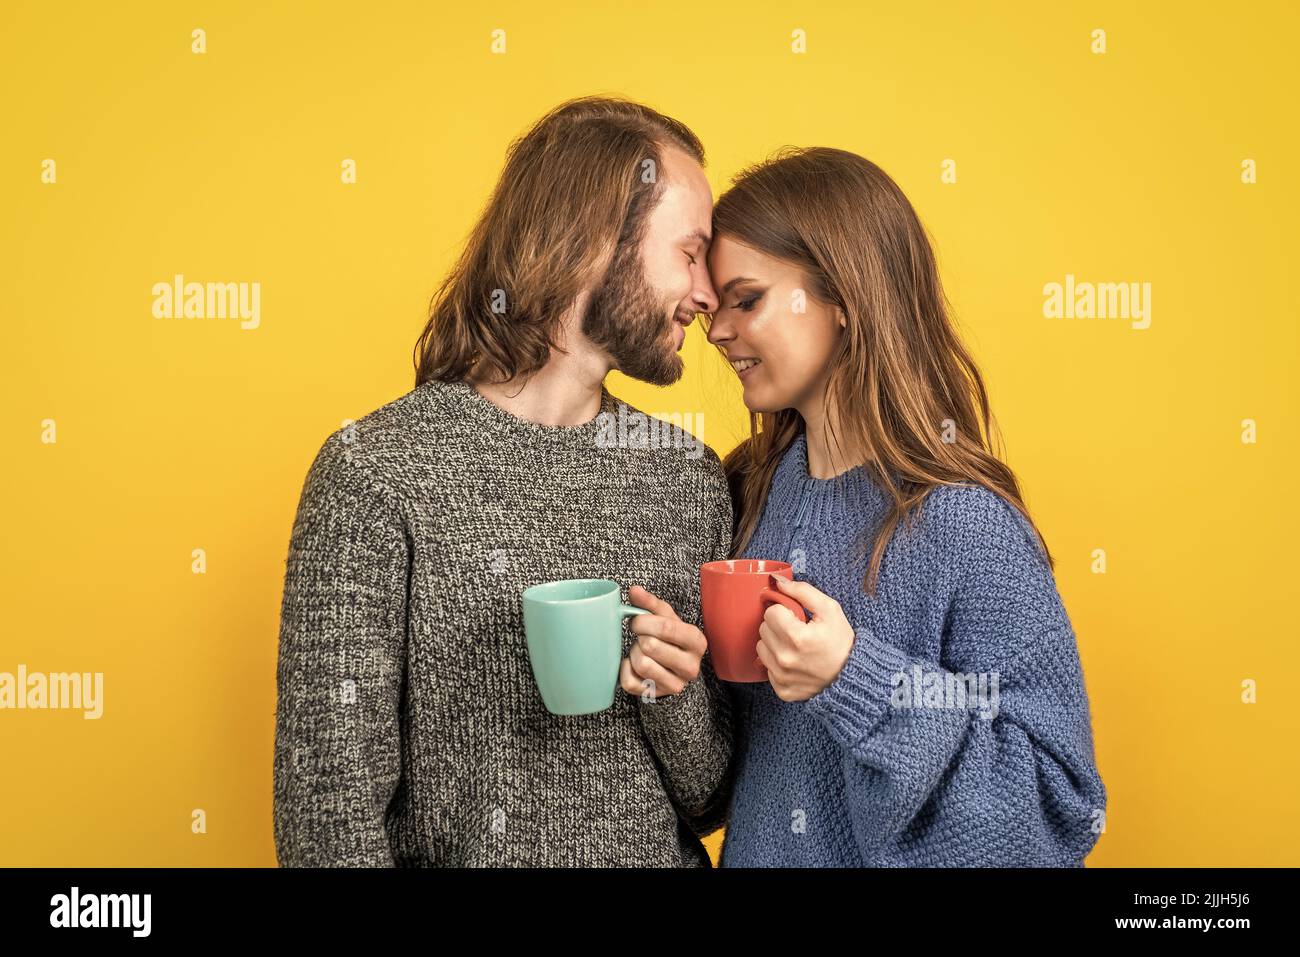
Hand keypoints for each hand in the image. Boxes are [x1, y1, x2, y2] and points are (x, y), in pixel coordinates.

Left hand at [619, 585, 705, 699]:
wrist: (675, 670)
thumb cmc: (671, 639)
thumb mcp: (667, 618)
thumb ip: (650, 603)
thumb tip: (634, 590)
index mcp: (697, 641)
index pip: (666, 628)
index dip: (644, 621)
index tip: (637, 620)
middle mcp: (691, 666)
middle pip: (651, 646)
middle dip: (639, 637)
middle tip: (641, 636)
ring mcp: (675, 684)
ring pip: (641, 665)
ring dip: (634, 653)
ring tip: (640, 650)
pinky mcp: (657, 696)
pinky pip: (630, 682)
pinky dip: (625, 669)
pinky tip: (632, 664)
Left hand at [757, 574, 855, 700]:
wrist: (851, 675)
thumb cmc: (841, 641)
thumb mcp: (829, 609)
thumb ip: (802, 591)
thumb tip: (777, 582)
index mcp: (797, 637)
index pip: (770, 613)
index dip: (783, 611)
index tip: (795, 617)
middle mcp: (786, 659)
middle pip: (763, 629)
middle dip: (778, 626)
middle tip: (796, 630)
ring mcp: (782, 676)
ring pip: (761, 648)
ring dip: (774, 643)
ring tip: (794, 645)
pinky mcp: (781, 690)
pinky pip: (767, 668)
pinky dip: (777, 663)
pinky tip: (794, 661)